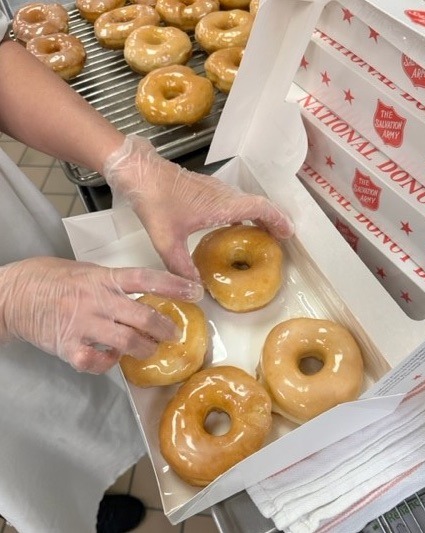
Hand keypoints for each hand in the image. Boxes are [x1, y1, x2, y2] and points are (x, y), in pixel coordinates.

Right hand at [0, 257, 202, 373]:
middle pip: (142, 316)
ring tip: (150, 350)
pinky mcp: (67, 346)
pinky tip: (112, 359)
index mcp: (103, 278)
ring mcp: (82, 324)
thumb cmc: (53, 279)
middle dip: (164, 328)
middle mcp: (96, 300)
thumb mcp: (88, 271)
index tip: (194, 291)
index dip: (173, 285)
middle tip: (174, 334)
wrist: (13, 295)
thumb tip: (146, 295)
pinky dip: (109, 364)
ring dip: (144, 349)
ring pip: (126, 342)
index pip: (145, 278)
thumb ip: (115, 284)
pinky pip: (96, 362)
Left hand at [103, 134, 293, 280]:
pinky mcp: (204, 189)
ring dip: (258, 215)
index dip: (278, 219)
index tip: (288, 233)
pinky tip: (231, 226)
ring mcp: (214, 189)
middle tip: (279, 238)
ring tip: (261, 234)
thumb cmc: (154, 200)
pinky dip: (242, 212)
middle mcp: (223, 194)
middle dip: (272, 220)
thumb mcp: (166, 240)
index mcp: (221, 205)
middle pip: (257, 204)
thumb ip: (181, 267)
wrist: (138, 171)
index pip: (260, 207)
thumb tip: (196, 290)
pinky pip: (233, 200)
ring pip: (245, 200)